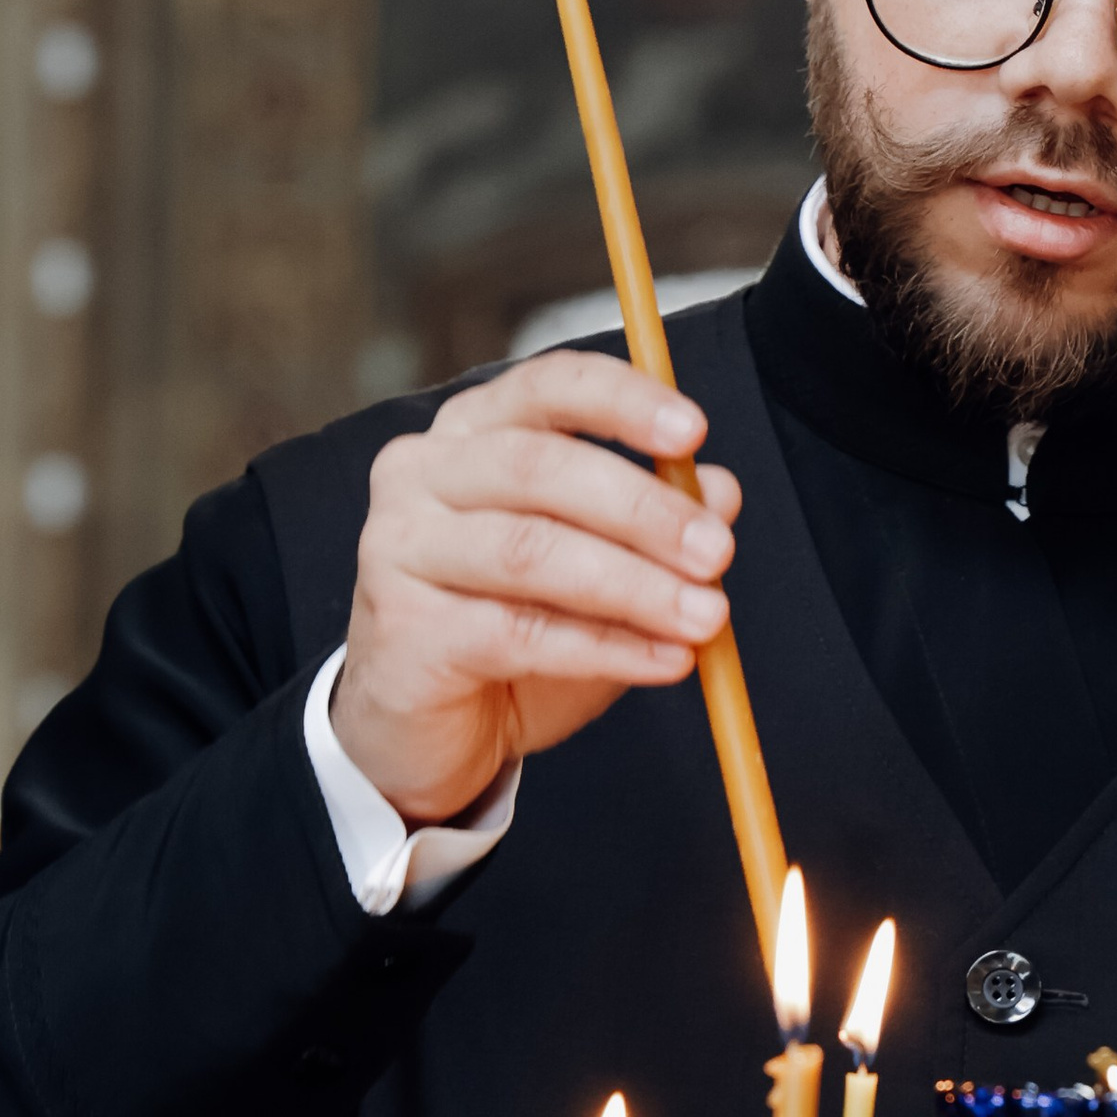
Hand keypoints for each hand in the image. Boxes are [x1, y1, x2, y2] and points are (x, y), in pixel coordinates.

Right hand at [329, 351, 740, 827]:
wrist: (431, 730)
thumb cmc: (513, 627)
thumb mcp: (599, 568)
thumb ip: (652, 524)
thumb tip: (718, 492)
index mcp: (472, 431)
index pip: (546, 387)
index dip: (623, 401)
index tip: (693, 433)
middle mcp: (422, 473)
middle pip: (539, 468)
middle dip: (643, 510)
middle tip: (717, 553)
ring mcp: (398, 548)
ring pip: (530, 551)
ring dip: (634, 585)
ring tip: (705, 618)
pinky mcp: (403, 628)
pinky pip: (518, 632)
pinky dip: (606, 648)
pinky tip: (663, 662)